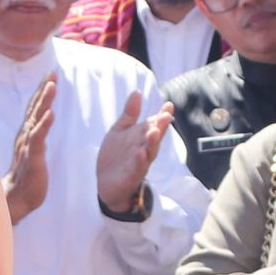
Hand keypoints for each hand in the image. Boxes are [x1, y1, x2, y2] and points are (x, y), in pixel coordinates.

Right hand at [5, 74, 55, 224]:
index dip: (42, 92)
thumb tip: (41, 124)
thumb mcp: (33, 153)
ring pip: (37, 119)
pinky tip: (51, 114)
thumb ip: (36, 137)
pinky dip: (44, 125)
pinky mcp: (33, 158)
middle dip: (44, 90)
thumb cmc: (25, 177)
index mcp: (27, 135)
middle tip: (52, 73)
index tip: (50, 75)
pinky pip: (38, 139)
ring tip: (52, 85)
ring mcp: (28, 146)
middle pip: (35, 109)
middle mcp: (25, 137)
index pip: (34, 109)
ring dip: (45, 101)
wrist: (15, 201)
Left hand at [97, 93, 172, 213]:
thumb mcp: (120, 130)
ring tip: (155, 131)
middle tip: (166, 116)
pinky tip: (140, 153)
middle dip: (161, 127)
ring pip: (149, 152)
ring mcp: (139, 163)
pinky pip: (137, 168)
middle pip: (155, 137)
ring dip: (153, 143)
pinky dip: (140, 161)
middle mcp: (144, 149)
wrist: (106, 182)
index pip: (155, 124)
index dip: (162, 115)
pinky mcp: (131, 176)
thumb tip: (137, 91)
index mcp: (142, 137)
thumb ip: (130, 114)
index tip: (169, 105)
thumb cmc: (117, 155)